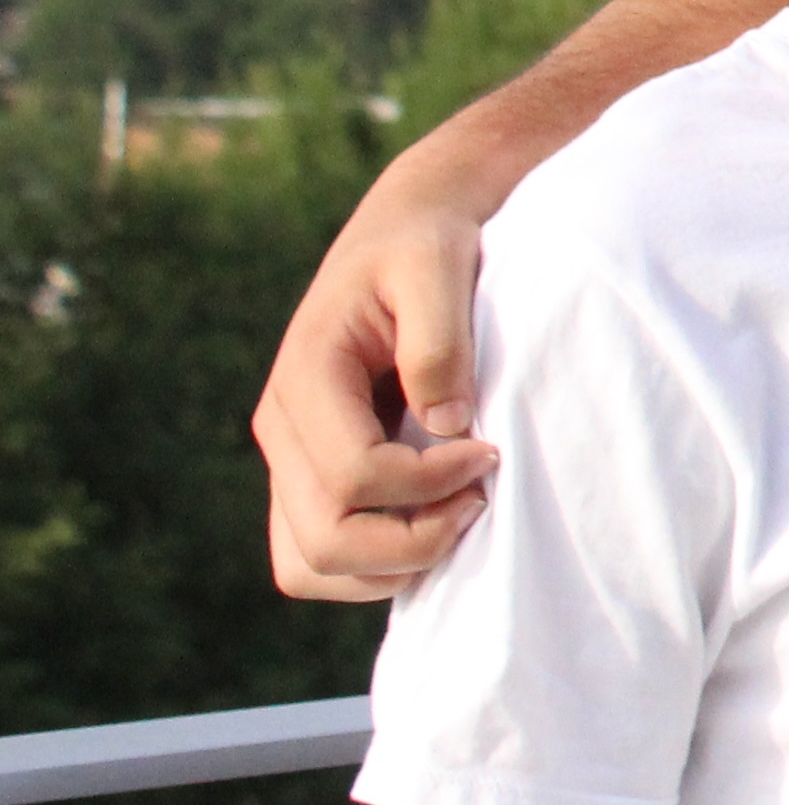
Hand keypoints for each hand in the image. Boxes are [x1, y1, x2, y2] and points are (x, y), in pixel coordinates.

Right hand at [252, 190, 497, 599]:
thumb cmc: (424, 249)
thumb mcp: (436, 268)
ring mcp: (291, 463)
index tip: (490, 450)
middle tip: (482, 498)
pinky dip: (378, 565)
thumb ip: (438, 342)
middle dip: (417, 540)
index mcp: (305, 378)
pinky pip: (320, 560)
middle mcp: (282, 431)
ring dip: (393, 565)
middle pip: (324, 541)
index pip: (353, 475)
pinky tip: (435, 521)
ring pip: (309, 566)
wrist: (403, 238)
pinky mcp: (312, 481)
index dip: (430, 482)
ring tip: (459, 515)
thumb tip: (446, 426)